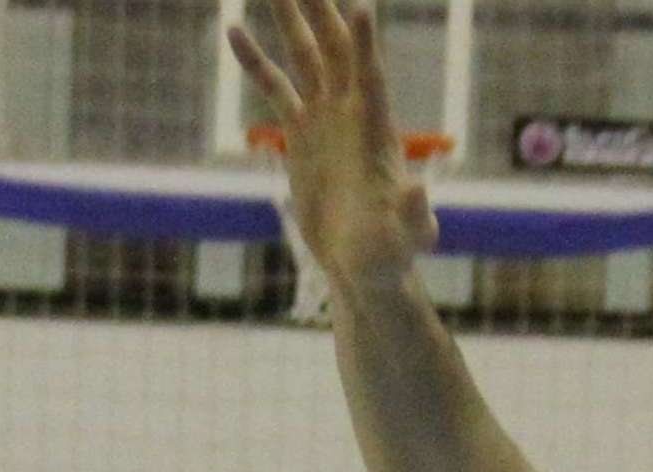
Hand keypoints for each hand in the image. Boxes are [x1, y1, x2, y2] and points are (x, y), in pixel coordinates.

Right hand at [230, 0, 437, 290]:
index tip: (359, 5)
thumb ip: (414, 216)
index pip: (370, 77)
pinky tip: (233, 28)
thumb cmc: (390, 255)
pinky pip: (275, 87)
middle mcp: (352, 112)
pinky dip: (255, 60)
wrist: (363, 264)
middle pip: (335, 47)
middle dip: (318, 9)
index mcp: (376, 131)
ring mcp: (325, 117)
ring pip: (305, 54)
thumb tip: (420, 192)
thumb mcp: (405, 239)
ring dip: (288, 16)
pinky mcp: (302, 132)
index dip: (364, 44)